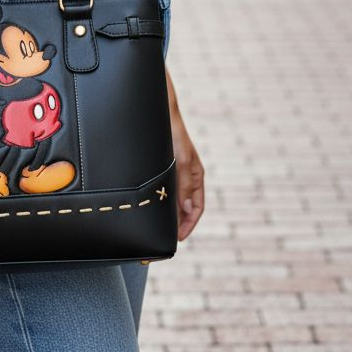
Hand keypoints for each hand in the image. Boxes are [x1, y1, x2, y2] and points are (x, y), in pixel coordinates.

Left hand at [169, 107, 204, 240]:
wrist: (162, 113)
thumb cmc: (173, 134)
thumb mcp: (181, 161)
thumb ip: (184, 185)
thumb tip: (186, 210)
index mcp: (196, 176)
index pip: (197, 207)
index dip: (189, 224)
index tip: (178, 238)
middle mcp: (188, 176)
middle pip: (186, 207)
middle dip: (180, 223)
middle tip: (167, 237)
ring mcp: (177, 172)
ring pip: (175, 200)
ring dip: (171, 214)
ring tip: (160, 227)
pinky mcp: (165, 167)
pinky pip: (167, 190)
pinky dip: (163, 202)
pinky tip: (154, 207)